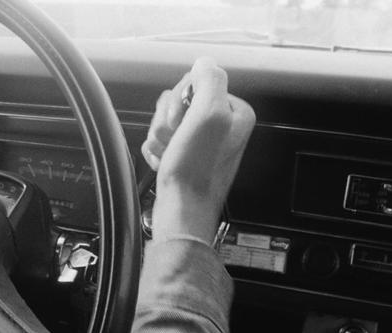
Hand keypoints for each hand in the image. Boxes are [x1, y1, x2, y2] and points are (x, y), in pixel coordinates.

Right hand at [141, 58, 255, 243]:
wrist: (182, 210)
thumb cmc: (196, 170)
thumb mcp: (209, 115)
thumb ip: (209, 80)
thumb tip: (203, 62)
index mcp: (233, 112)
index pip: (195, 83)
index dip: (179, 100)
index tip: (183, 122)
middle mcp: (221, 126)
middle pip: (177, 103)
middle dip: (168, 122)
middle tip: (177, 141)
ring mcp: (201, 143)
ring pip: (166, 122)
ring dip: (161, 138)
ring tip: (171, 156)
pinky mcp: (185, 157)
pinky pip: (160, 142)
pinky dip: (157, 153)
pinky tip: (166, 164)